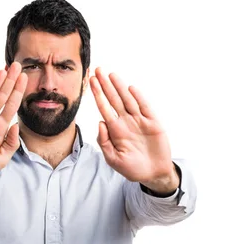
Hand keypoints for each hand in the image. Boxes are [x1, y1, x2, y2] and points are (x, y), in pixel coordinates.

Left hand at [90, 68, 176, 191]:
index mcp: (115, 130)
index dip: (98, 95)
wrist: (153, 174)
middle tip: (97, 70)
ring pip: (128, 100)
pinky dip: (138, 98)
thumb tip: (100, 122)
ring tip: (111, 75)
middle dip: (105, 85)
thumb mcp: (113, 159)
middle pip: (114, 100)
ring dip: (119, 87)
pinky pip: (145, 107)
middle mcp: (126, 122)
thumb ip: (104, 142)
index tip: (91, 82)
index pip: (104, 108)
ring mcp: (139, 121)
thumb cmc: (132, 168)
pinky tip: (130, 89)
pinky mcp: (153, 123)